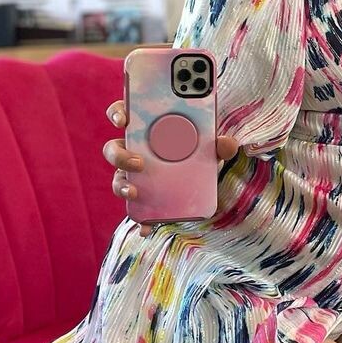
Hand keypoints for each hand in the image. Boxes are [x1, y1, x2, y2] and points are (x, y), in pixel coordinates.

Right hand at [102, 101, 238, 237]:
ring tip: (135, 192)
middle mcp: (134, 151)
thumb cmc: (198, 153)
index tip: (123, 120)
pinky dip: (141, 220)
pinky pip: (136, 210)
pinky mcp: (143, 198)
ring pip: (118, 178)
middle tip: (139, 163)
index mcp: (146, 130)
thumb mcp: (210, 147)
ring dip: (121, 186)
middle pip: (113, 149)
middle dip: (120, 156)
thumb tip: (227, 144)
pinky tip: (147, 228)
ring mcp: (135, 176)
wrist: (203, 179)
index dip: (118, 114)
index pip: (124, 115)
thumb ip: (219, 143)